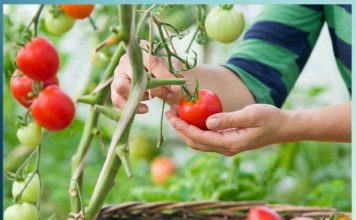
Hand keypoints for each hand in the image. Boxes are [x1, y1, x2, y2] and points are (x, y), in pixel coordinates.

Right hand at [111, 43, 181, 113]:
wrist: (146, 72)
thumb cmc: (157, 69)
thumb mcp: (166, 68)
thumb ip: (170, 76)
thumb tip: (175, 88)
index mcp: (139, 53)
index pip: (152, 63)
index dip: (165, 77)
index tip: (176, 88)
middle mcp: (124, 63)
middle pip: (134, 77)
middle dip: (153, 89)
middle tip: (166, 94)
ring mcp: (117, 76)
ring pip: (121, 88)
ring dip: (140, 96)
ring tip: (151, 97)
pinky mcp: (114, 89)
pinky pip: (117, 100)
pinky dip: (132, 107)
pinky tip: (145, 108)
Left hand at [166, 104, 287, 155]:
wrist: (283, 127)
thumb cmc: (269, 118)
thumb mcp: (250, 115)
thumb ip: (229, 119)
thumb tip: (207, 122)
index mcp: (230, 143)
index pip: (199, 137)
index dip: (183, 127)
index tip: (171, 116)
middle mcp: (226, 148)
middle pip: (195, 142)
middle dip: (180, 129)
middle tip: (169, 113)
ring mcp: (226, 147)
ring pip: (199, 142)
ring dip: (185, 130)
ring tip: (176, 114)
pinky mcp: (227, 142)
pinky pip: (206, 138)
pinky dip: (195, 129)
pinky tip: (191, 118)